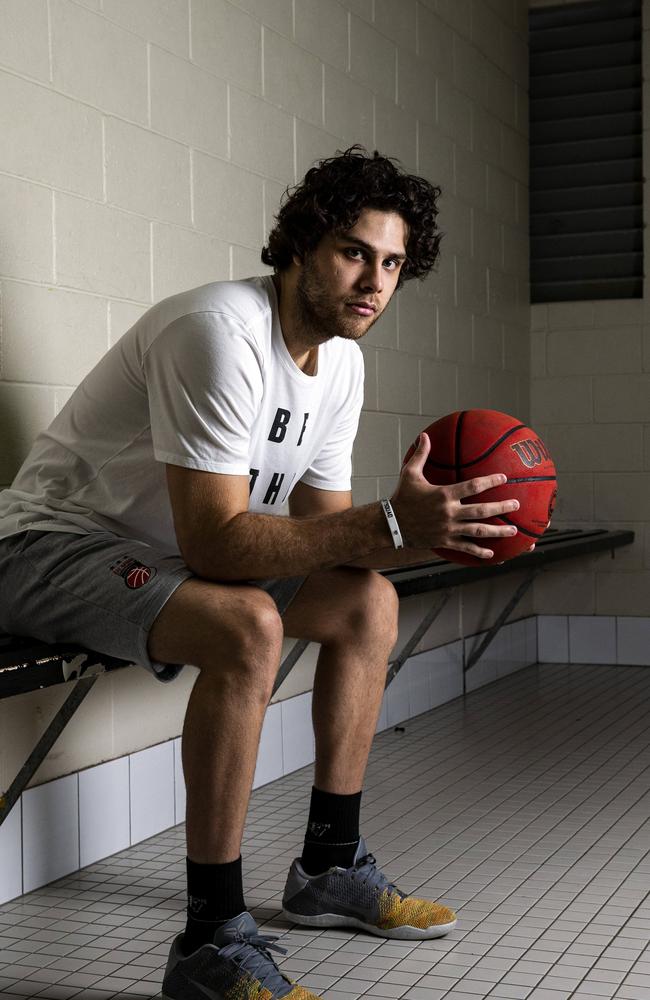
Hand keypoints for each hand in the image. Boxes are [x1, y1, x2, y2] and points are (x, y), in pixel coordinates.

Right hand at [391, 432, 520, 559]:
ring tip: (513, 531)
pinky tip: (492, 554)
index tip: (503, 478)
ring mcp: (448, 529)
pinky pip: (465, 547)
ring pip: (478, 531)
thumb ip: (421, 454)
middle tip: (516, 505)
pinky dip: (479, 552)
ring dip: (497, 532)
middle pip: (481, 511)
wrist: (390, 524)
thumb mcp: (410, 474)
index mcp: (444, 495)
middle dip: (501, 507)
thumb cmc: (402, 497)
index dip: (490, 482)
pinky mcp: (445, 541)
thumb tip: (424, 435)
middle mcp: (449, 513)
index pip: (472, 487)